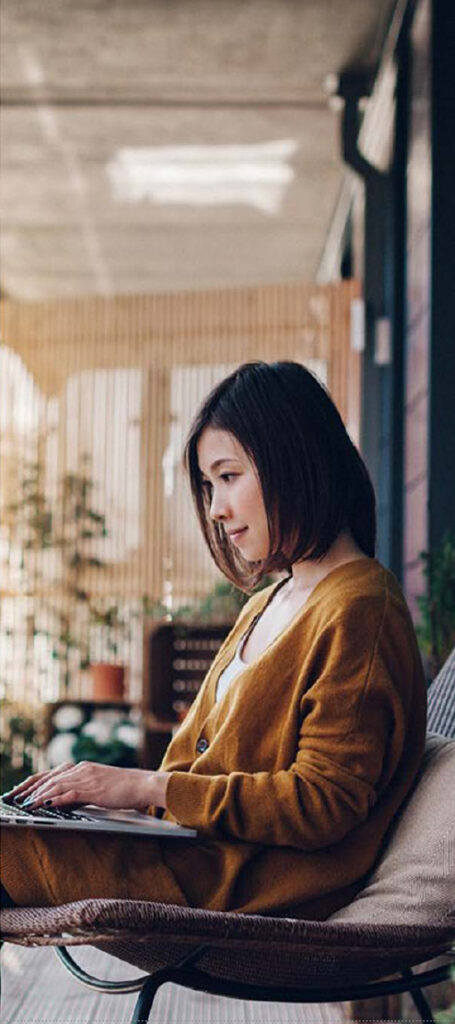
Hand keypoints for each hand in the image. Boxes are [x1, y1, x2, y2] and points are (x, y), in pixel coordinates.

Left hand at [3, 761, 169, 812]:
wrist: (144, 784)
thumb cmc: (126, 788)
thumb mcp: (100, 787)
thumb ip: (83, 790)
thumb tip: (65, 801)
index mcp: (83, 767)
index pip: (52, 774)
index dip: (35, 783)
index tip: (21, 791)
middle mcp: (82, 769)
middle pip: (49, 778)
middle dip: (30, 789)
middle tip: (15, 798)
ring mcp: (87, 777)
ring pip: (55, 785)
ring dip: (38, 796)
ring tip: (25, 804)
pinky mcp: (93, 788)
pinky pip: (68, 793)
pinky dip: (54, 799)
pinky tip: (45, 805)